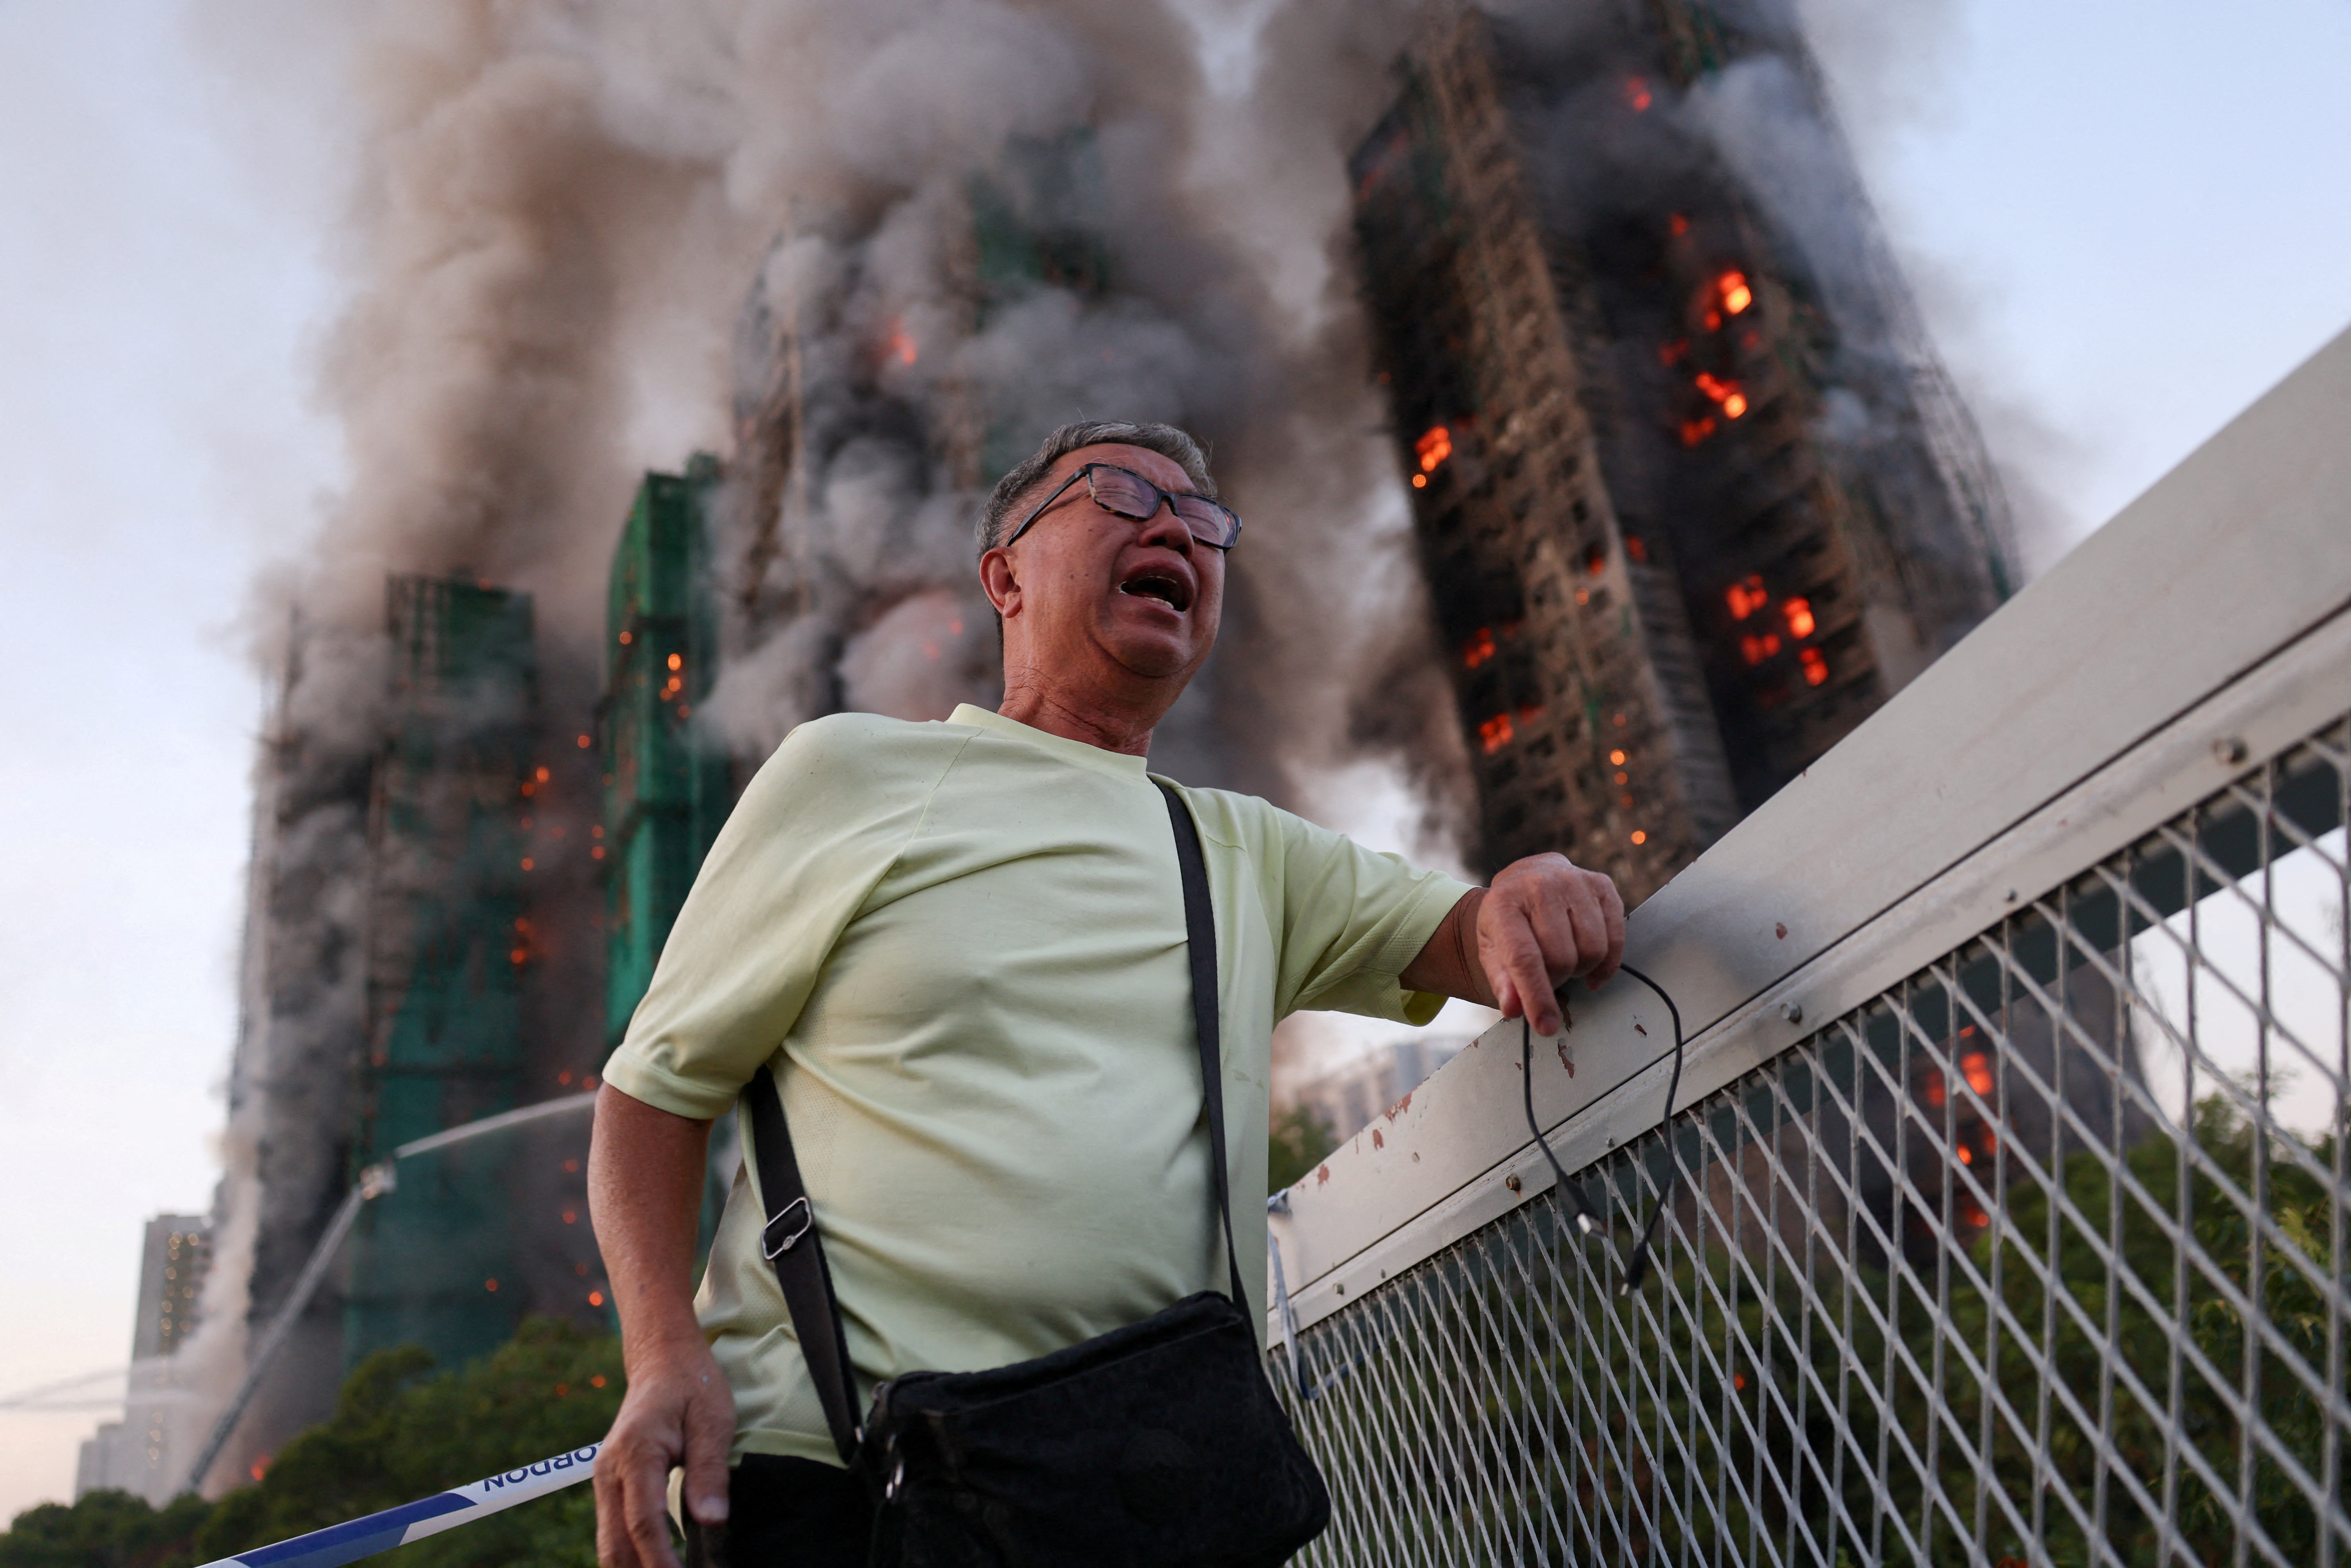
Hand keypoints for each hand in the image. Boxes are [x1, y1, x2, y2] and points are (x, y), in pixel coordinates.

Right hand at [594, 1336, 734, 1567]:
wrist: (661, 1361)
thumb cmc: (692, 1385)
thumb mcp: (713, 1419)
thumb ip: (709, 1470)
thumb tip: (711, 1521)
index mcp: (636, 1452)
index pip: (643, 1521)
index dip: (661, 1560)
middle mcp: (610, 1471)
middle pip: (616, 1542)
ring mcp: (605, 1480)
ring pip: (610, 1542)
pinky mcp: (611, 1486)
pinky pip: (614, 1531)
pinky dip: (631, 1555)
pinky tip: (655, 1566)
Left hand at [1477, 853, 1625, 1035]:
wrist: (1526, 878)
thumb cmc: (1508, 920)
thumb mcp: (1492, 948)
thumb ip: (1502, 981)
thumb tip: (1514, 1009)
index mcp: (1504, 903)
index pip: (1525, 957)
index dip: (1536, 996)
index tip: (1545, 1026)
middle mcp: (1540, 886)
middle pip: (1562, 958)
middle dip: (1556, 979)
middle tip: (1547, 974)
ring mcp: (1574, 882)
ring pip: (1593, 950)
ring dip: (1580, 968)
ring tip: (1564, 960)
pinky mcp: (1601, 885)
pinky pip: (1616, 938)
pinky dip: (1606, 963)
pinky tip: (1590, 966)